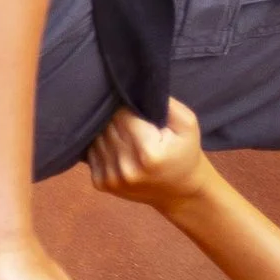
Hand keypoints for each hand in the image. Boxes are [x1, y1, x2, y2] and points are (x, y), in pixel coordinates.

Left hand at [86, 95, 209, 212]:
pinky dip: (101, 145)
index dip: (128, 106)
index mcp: (148, 153)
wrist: (179, 191)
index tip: (137, 109)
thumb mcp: (188, 124)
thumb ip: (165, 103)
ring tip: (126, 134)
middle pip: (107, 125)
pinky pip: (91, 152)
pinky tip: (118, 147)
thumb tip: (136, 88)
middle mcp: (126, 167)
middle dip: (117, 118)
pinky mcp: (100, 184)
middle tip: (132, 120)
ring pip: (96, 137)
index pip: (122, 114)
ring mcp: (111, 178)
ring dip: (107, 131)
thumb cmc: (184, 152)